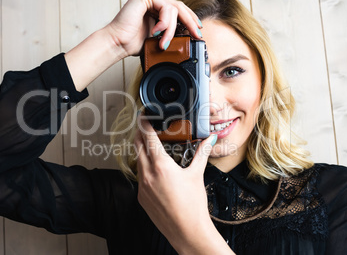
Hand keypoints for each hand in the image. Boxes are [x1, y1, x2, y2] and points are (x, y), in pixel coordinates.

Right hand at [106, 0, 201, 55]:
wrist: (118, 44)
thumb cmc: (132, 43)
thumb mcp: (158, 39)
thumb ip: (170, 34)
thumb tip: (188, 36)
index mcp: (156, 9)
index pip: (178, 10)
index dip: (190, 20)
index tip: (198, 31)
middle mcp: (153, 0)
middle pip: (179, 7)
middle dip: (190, 22)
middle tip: (196, 34)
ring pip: (174, 10)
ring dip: (171, 29)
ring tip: (164, 42)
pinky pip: (165, 7)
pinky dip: (165, 22)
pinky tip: (157, 32)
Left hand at [135, 115, 233, 253]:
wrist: (187, 231)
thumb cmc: (193, 205)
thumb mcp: (196, 175)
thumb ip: (201, 153)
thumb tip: (209, 139)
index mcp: (160, 166)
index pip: (148, 137)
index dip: (144, 123)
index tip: (143, 116)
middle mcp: (147, 174)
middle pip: (137, 146)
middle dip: (140, 134)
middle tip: (145, 127)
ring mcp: (142, 187)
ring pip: (137, 161)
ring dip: (141, 151)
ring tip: (151, 147)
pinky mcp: (141, 197)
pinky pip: (139, 177)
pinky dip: (144, 168)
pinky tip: (154, 170)